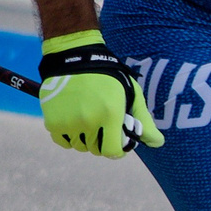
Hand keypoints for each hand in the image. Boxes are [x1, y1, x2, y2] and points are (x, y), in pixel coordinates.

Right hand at [38, 29, 160, 157]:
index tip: (117, 143)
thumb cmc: (108, 76)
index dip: (117, 150)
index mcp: (110, 115)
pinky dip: (68, 136)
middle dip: (102, 142)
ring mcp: (69, 123)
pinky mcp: (53, 122)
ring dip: (85, 139)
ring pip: (79, 146)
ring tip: (89, 121)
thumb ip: (144, 121)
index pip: (112, 152)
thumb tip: (158, 143)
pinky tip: (74, 122)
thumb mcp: (131, 94)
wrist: (75, 58)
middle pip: (95, 150)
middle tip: (103, 127)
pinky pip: (62, 141)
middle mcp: (88, 121)